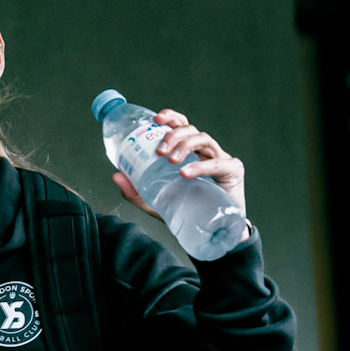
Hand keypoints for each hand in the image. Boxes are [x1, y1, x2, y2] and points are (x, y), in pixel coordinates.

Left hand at [113, 108, 245, 219]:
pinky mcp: (233, 170)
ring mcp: (220, 158)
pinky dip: (200, 166)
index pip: (181, 126)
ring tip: (171, 162)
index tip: (156, 119)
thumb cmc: (186, 212)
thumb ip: (136, 191)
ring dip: (185, 146)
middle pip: (190, 129)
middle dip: (174, 134)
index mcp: (188, 152)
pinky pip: (217, 163)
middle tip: (160, 152)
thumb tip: (116, 175)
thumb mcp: (155, 202)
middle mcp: (204, 151)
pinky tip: (185, 173)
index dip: (171, 117)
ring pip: (203, 139)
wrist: (212, 233)